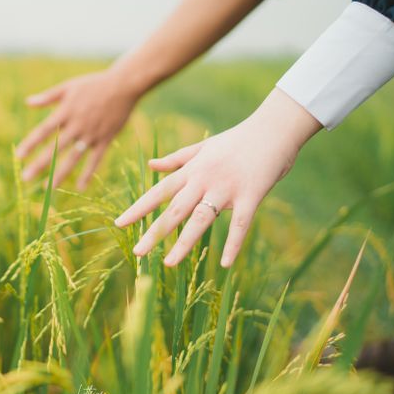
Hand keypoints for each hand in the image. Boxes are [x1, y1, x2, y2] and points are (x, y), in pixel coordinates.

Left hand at [16, 69, 139, 189]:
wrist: (123, 85)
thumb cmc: (94, 84)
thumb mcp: (69, 87)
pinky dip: (88, 173)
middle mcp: (77, 126)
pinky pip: (95, 160)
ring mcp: (91, 134)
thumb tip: (28, 103)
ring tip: (48, 187)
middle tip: (25, 178)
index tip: (19, 156)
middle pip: (55, 148)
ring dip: (60, 173)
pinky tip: (80, 187)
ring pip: (73, 158)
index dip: (30, 144)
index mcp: (65, 112)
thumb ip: (48, 97)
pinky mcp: (105, 139)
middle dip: (40, 164)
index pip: (43, 131)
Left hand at [114, 88, 321, 267]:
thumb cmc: (238, 139)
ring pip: (201, 219)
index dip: (138, 208)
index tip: (119, 223)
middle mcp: (204, 180)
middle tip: (137, 252)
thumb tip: (150, 164)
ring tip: (168, 263)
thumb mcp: (203, 147)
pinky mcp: (251, 196)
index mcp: (192, 170)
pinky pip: (241, 224)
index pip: (158, 191)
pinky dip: (233, 243)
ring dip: (184, 242)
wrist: (274, 128)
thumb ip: (176, 159)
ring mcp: (227, 188)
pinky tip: (226, 264)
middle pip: (174, 210)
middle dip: (154, 231)